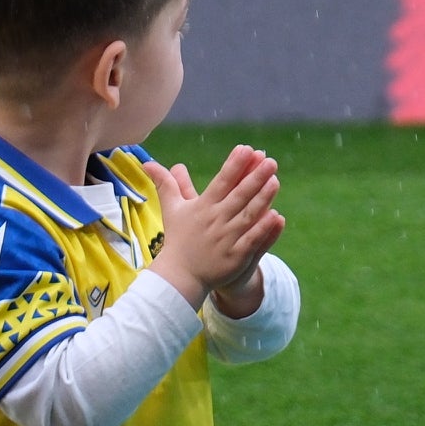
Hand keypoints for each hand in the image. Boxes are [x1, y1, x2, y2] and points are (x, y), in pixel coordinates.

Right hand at [149, 144, 283, 307]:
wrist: (180, 276)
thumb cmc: (178, 239)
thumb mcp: (171, 209)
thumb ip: (166, 184)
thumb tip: (148, 163)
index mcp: (203, 207)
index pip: (221, 182)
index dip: (234, 165)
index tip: (246, 149)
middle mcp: (215, 221)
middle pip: (238, 196)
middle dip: (255, 177)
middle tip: (270, 161)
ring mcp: (226, 239)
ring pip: (248, 215)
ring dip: (263, 198)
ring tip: (275, 180)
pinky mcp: (235, 256)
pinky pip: (252, 240)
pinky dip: (263, 228)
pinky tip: (276, 215)